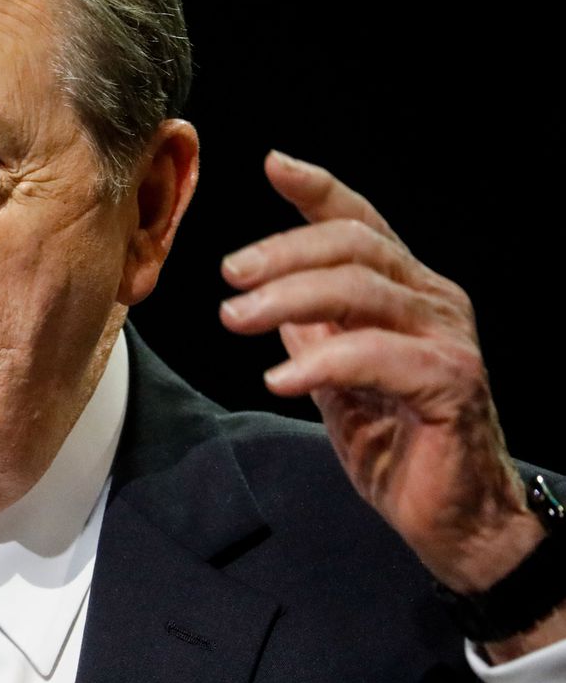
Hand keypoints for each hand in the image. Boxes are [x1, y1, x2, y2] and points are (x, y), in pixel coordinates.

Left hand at [218, 151, 546, 616]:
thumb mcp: (339, 375)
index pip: (361, 223)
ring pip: (362, 290)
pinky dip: (321, 362)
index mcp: (407, 291)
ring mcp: (448, 338)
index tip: (273, 165)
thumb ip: (314, 331)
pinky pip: (376, 356)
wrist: (452, 517)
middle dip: (283, 252)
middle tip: (229, 277)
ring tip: (236, 320)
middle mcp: (434, 301)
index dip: (318, 190)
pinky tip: (279, 380)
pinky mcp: (450, 383)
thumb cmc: (396, 443)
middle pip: (353, 247)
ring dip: (289, 299)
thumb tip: (265, 296)